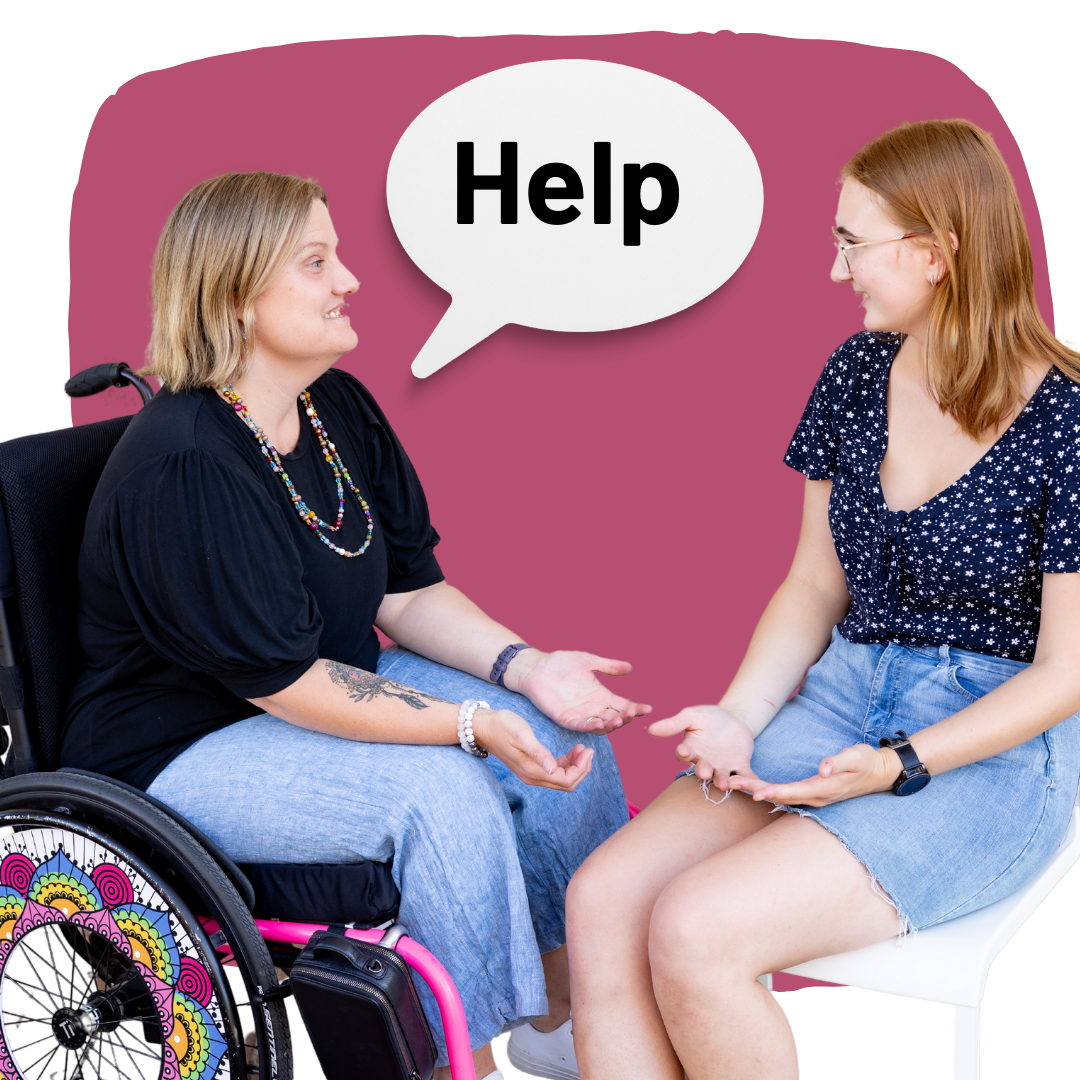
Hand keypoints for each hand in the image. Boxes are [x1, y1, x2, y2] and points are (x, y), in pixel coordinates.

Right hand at [471, 707, 594, 790]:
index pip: (566, 780)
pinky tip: (572, 752)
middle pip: (567, 783)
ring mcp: (532, 774)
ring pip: (562, 779)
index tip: (587, 750)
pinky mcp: (531, 767)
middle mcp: (533, 777)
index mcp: (533, 771)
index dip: (581, 768)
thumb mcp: (522, 735)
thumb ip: (538, 753)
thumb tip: (553, 769)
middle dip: (582, 769)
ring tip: (583, 749)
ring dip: (576, 767)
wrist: (482, 726)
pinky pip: (555, 772)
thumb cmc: (502, 726)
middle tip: (589, 750)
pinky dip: (567, 764)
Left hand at [508, 650, 651, 733]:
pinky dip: (590, 726)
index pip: (622, 705)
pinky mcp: (565, 718)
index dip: (635, 708)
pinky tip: (599, 723)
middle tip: (633, 714)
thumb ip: (608, 667)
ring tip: (620, 720)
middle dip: (625, 718)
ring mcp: (579, 714)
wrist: (537, 666)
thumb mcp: (589, 662)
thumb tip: (630, 668)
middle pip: (614, 718)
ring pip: (600, 725)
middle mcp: (593, 708)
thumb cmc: (561, 663)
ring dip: (610, 725)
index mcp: (601, 696)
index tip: (648, 708)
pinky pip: (580, 726)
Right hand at [647, 705, 755, 784]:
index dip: (684, 753)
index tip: (683, 750)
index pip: (684, 754)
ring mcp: (723, 767)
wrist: (734, 718)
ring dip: (723, 781)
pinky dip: (749, 782)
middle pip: (703, 769)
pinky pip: (745, 777)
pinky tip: (756, 786)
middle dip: (703, 771)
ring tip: (724, 783)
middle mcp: (705, 762)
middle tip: (705, 772)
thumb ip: (674, 724)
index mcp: (691, 750)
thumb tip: (650, 728)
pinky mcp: (741, 767)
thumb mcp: (691, 716)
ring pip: (722, 777)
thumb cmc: (708, 717)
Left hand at [729, 743, 901, 806]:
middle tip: (729, 783)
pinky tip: (751, 787)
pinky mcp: (811, 792)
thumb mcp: (856, 756)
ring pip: (781, 796)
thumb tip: (822, 768)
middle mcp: (817, 796)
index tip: (754, 792)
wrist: (879, 773)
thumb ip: (838, 762)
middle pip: (781, 796)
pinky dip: (767, 790)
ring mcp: (814, 796)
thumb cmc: (866, 761)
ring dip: (757, 790)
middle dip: (755, 790)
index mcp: (825, 788)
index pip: (794, 791)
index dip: (773, 792)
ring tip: (732, 784)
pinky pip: (786, 794)